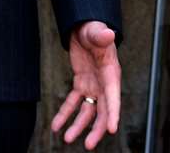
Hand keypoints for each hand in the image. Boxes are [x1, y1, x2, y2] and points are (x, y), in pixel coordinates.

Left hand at [51, 20, 120, 148]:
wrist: (84, 29)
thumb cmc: (93, 30)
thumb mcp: (96, 32)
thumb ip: (101, 35)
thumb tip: (108, 34)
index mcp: (111, 74)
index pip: (114, 98)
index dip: (114, 114)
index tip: (113, 130)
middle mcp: (104, 85)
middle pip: (103, 112)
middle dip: (96, 130)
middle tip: (88, 145)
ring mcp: (93, 87)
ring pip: (87, 112)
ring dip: (78, 126)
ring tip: (66, 138)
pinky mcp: (81, 85)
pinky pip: (72, 103)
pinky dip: (64, 114)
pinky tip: (56, 126)